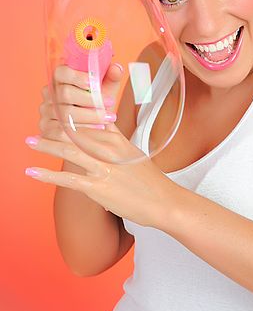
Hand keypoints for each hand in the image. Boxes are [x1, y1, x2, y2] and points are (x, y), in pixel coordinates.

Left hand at [25, 127, 172, 227]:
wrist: (164, 201)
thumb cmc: (151, 180)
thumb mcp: (135, 154)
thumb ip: (117, 141)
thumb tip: (105, 130)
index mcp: (119, 140)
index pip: (91, 120)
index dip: (71, 114)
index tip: (56, 109)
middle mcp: (110, 150)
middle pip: (76, 132)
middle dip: (54, 126)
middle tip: (38, 120)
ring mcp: (103, 169)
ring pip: (69, 151)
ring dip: (46, 145)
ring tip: (30, 141)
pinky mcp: (98, 188)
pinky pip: (68, 180)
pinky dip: (47, 176)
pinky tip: (32, 172)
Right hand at [38, 62, 123, 142]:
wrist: (93, 126)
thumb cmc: (96, 103)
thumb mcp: (106, 89)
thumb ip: (111, 77)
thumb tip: (116, 68)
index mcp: (60, 79)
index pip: (61, 72)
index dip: (76, 76)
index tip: (93, 82)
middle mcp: (49, 93)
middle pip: (65, 94)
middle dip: (90, 99)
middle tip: (109, 102)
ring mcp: (46, 111)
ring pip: (65, 114)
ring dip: (90, 116)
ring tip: (107, 118)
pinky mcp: (47, 129)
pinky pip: (62, 131)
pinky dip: (82, 130)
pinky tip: (96, 129)